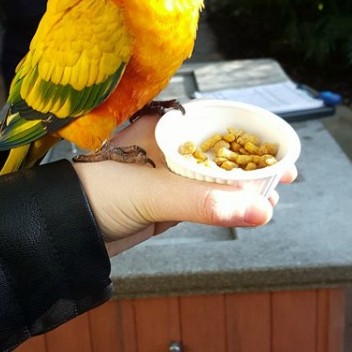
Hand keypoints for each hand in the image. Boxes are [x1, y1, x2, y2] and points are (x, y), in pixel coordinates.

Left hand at [74, 115, 297, 256]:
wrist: (64, 228)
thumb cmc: (95, 194)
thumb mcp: (153, 193)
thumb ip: (205, 203)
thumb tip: (260, 210)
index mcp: (160, 129)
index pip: (214, 123)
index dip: (250, 135)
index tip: (281, 149)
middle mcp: (165, 148)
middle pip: (219, 150)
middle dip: (252, 162)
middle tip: (287, 174)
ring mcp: (165, 175)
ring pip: (213, 177)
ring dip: (242, 186)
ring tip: (272, 196)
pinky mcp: (163, 202)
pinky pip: (203, 200)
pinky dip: (226, 204)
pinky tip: (247, 209)